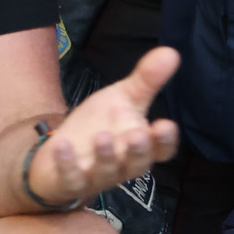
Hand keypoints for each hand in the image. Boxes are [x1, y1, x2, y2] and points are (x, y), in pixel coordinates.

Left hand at [29, 47, 182, 208]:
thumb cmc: (100, 126)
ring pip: (107, 171)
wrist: (61, 153)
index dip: (165, 141)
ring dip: (106, 156)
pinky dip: (67, 163)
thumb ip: (147, 80)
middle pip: (137, 163)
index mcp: (142, 146)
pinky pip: (71, 177)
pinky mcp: (72, 182)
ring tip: (103, 137)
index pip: (161, 149)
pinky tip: (63, 146)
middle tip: (138, 135)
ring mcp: (98, 175)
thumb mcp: (122, 99)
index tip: (166, 125)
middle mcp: (124, 164)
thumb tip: (171, 52)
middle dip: (138, 150)